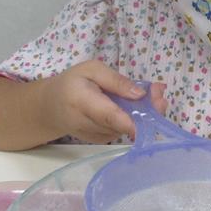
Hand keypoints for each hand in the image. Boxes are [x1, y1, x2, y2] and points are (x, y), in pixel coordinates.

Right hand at [47, 60, 166, 142]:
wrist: (51, 106)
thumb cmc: (72, 83)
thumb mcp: (92, 69)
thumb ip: (116, 81)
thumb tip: (140, 94)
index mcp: (82, 101)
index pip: (108, 116)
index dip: (130, 121)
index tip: (149, 121)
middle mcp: (86, 124)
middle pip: (122, 124)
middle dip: (146, 110)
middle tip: (159, 93)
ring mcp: (94, 136)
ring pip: (125, 128)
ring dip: (141, 113)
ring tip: (147, 97)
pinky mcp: (100, 141)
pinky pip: (122, 131)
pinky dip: (131, 120)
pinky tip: (132, 107)